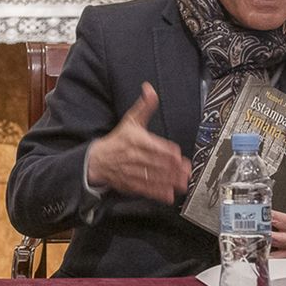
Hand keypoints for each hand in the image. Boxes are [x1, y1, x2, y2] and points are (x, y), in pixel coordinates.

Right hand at [85, 83, 191, 202]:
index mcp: (135, 140)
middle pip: (155, 163)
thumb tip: (149, 89)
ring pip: (152, 177)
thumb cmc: (118, 140)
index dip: (166, 151)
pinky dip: (157, 193)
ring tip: (183, 183)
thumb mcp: (131, 120)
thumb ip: (145, 106)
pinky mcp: (131, 184)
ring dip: (169, 181)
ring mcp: (132, 172)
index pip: (152, 146)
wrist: (98, 160)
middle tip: (187, 171)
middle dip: (172, 168)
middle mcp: (134, 157)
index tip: (177, 154)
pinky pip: (146, 189)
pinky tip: (169, 195)